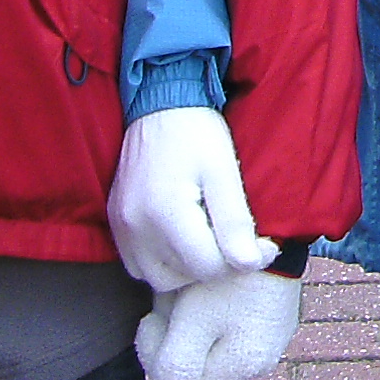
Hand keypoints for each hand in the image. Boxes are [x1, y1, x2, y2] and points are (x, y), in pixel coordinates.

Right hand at [108, 107, 275, 290]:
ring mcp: (122, 227)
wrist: (159, 103)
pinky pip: (138, 264)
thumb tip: (252, 262)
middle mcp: (136, 227)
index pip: (207, 267)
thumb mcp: (224, 171)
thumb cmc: (196, 132)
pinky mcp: (116, 223)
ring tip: (208, 237)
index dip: (242, 260)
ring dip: (187, 268)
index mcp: (164, 212)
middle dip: (214, 264)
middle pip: (182, 277)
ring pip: (158, 277)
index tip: (263, 243)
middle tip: (234, 237)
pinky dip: (163, 261)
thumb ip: (236, 221)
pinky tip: (182, 237)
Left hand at [135, 268, 302, 379]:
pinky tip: (209, 282)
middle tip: (171, 295)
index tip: (152, 317)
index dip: (155, 356)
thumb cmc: (231, 273)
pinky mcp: (272, 312)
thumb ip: (173, 368)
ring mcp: (270, 335)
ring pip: (207, 343)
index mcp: (244, 366)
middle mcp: (262, 359)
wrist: (275, 220)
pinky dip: (210, 309)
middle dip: (173, 334)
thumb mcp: (192, 321)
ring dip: (189, 319)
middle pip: (194, 366)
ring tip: (190, 283)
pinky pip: (227, 323)